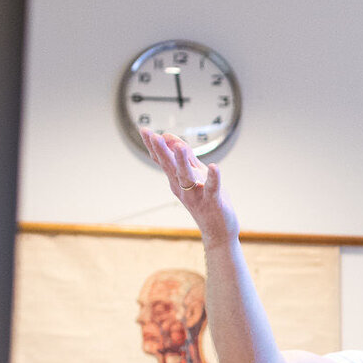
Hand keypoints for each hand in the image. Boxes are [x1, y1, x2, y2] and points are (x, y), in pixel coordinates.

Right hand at [142, 129, 237, 244]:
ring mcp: (197, 195)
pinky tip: (215, 167)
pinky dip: (214, 178)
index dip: (154, 146)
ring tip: (179, 148)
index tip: (144, 130)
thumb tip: (168, 137)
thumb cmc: (207, 201)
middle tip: (152, 135)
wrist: (218, 231)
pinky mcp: (213, 202)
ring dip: (182, 162)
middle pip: (170, 167)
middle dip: (161, 151)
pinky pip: (213, 189)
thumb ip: (186, 157)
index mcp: (177, 180)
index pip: (163, 161)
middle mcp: (183, 188)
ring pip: (187, 177)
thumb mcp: (195, 175)